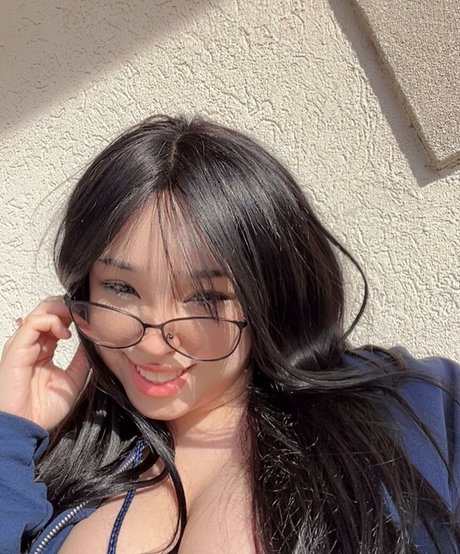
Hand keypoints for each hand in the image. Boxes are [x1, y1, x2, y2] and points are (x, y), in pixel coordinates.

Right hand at [0, 296, 90, 429]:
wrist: (25, 427)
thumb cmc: (42, 410)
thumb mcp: (73, 380)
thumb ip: (81, 361)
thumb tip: (94, 342)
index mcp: (44, 349)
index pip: (57, 320)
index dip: (74, 315)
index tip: (90, 320)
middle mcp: (33, 343)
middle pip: (48, 309)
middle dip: (67, 306)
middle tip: (84, 313)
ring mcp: (24, 344)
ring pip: (41, 310)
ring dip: (62, 309)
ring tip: (76, 319)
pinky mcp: (17, 347)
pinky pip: (33, 323)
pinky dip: (52, 321)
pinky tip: (65, 334)